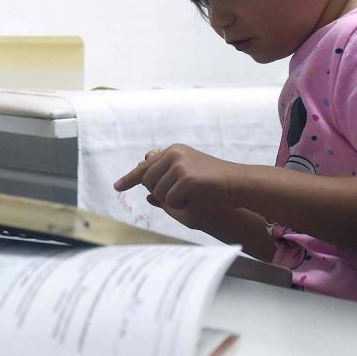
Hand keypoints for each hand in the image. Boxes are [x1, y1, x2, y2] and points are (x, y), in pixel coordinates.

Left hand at [112, 144, 246, 229]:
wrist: (239, 184)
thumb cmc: (215, 183)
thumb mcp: (188, 174)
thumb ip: (167, 174)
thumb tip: (142, 174)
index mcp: (174, 151)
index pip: (146, 166)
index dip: (130, 178)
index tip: (117, 187)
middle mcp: (173, 154)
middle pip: (148, 182)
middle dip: (160, 194)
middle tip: (182, 195)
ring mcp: (179, 164)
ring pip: (158, 193)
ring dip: (173, 201)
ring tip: (193, 195)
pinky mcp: (186, 178)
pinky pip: (171, 201)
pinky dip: (181, 205)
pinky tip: (196, 198)